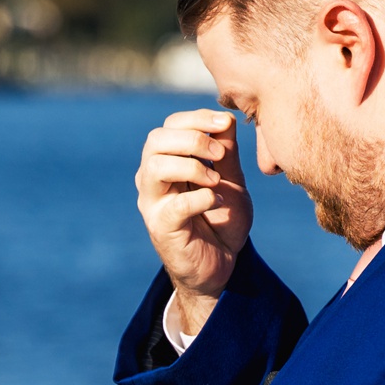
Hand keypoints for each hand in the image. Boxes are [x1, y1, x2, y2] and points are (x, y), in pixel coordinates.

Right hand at [136, 109, 252, 336]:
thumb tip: (225, 119)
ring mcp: (154, 203)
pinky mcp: (161, 227)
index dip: (196, 118)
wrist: (223, 265)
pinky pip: (176, 204)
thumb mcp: (232, 181)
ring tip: (216, 181)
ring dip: (192, 167)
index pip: (169, 126)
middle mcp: (153, 179)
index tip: (224, 123)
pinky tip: (218, 203)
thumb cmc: (223, 221)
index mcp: (168, 161)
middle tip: (220, 155)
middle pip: (155, 140)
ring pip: (155, 167)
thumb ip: (226, 152)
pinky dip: (202, 198)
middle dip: (193, 140)